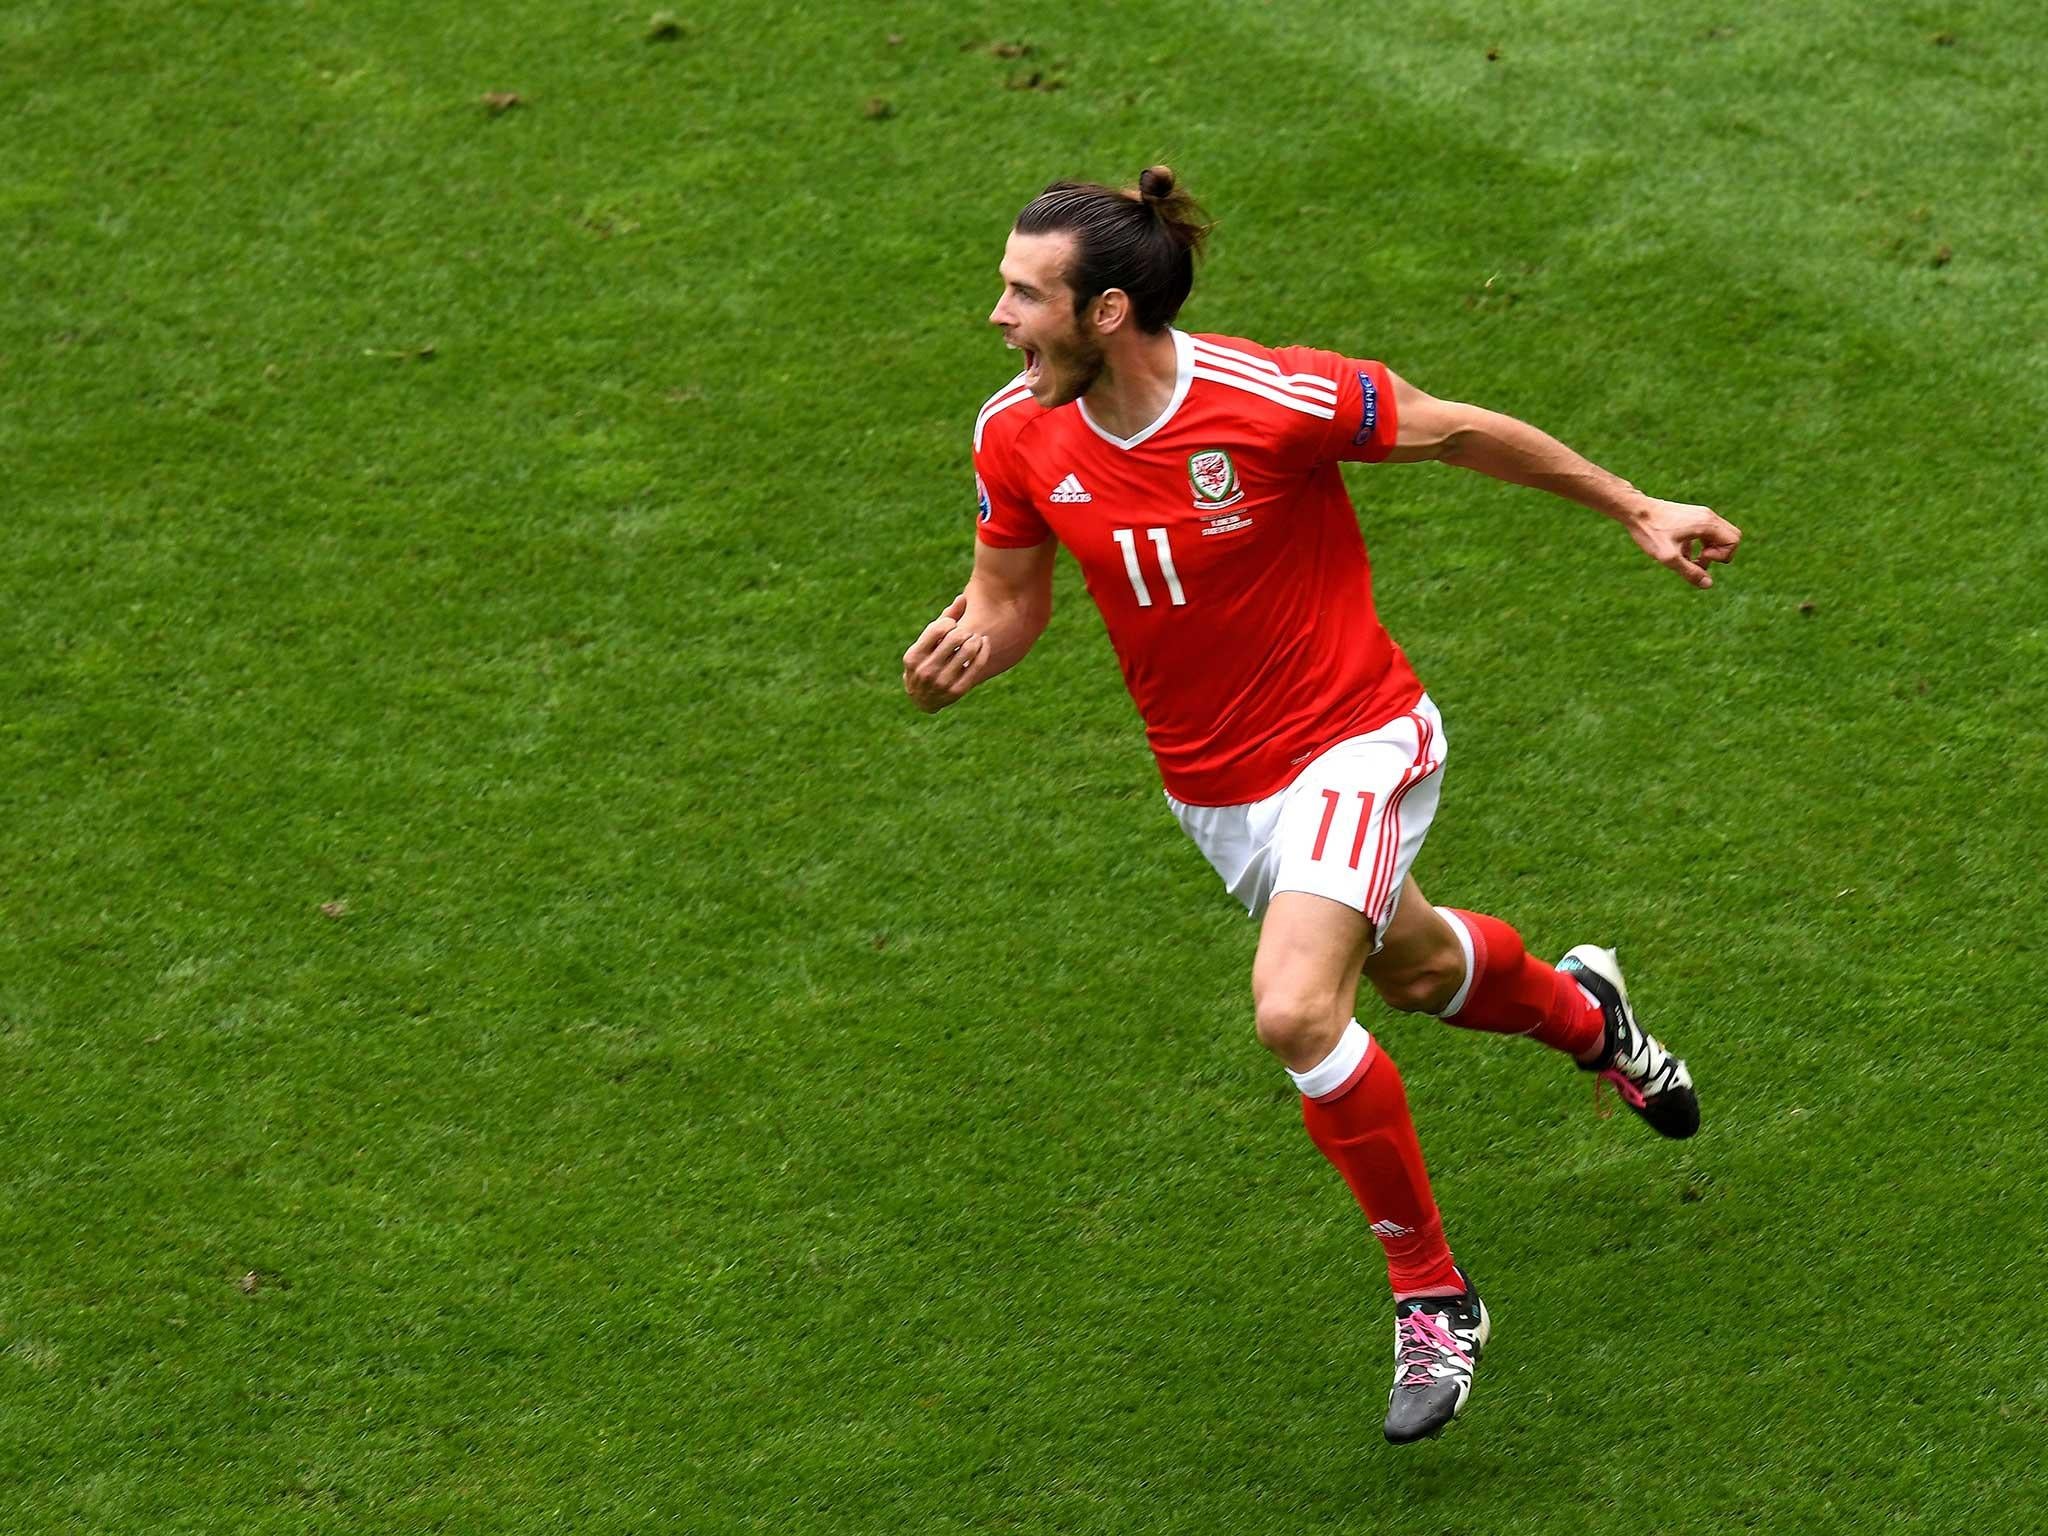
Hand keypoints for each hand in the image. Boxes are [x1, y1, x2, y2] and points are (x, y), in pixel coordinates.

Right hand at [902, 593, 991, 712]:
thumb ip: (943, 620)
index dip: (949, 622)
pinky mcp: (957, 691)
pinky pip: (976, 665)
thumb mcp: (926, 643)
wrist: (922, 698)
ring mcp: (942, 682)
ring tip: (975, 636)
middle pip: (954, 638)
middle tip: (967, 630)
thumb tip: (962, 598)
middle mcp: (926, 670)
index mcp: (914, 656)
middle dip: (964, 630)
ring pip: (967, 651)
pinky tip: (984, 642)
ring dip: (975, 639)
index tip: (952, 625)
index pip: (938, 629)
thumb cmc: (925, 662)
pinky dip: (983, 650)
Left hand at [1624, 498, 1741, 588]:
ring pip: (1717, 536)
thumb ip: (1689, 572)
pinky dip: (1698, 545)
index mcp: (1707, 523)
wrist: (1634, 510)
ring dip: (1708, 551)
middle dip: (1719, 553)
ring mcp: (1700, 514)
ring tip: (1688, 559)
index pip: (1734, 541)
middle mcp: (1708, 516)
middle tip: (1699, 558)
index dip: (1721, 556)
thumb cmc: (1650, 532)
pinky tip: (1680, 552)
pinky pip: (1705, 533)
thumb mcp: (1668, 557)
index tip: (1701, 558)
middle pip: (1731, 537)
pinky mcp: (1691, 516)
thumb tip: (1708, 584)